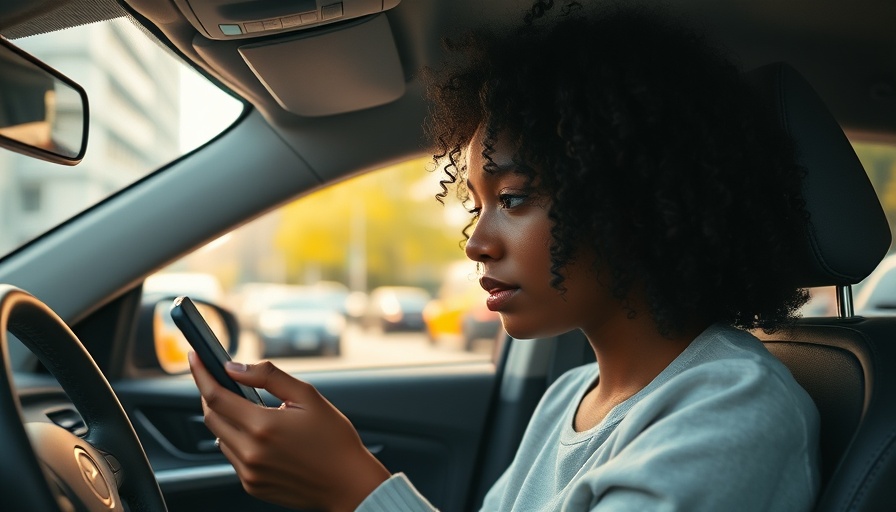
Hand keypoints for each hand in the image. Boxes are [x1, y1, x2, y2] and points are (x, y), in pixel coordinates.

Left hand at [188, 353, 390, 510]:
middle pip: (210, 417)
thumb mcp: (308, 396)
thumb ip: (268, 377)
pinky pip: (233, 457)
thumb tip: (235, 368)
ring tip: (251, 410)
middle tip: (220, 379)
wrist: (348, 483)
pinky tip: (262, 436)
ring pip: (220, 438)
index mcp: (263, 426)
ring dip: (226, 419)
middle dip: (210, 394)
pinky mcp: (252, 486)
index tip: (195, 358)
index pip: (215, 395)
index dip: (201, 374)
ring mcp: (249, 473)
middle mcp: (250, 452)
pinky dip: (238, 441)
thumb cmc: (334, 439)